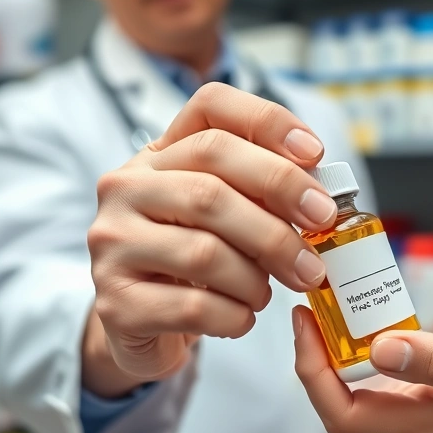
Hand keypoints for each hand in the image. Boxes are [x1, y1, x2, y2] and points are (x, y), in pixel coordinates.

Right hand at [83, 83, 337, 396]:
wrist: (141, 324)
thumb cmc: (192, 263)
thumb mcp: (225, 215)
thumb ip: (261, 195)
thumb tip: (319, 199)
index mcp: (157, 155)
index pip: (210, 108)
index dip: (268, 122)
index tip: (316, 156)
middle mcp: (125, 188)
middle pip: (212, 187)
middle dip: (277, 223)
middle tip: (316, 251)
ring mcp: (113, 244)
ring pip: (204, 252)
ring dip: (256, 279)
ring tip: (268, 294)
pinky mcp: (117, 303)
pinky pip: (193, 306)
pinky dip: (234, 316)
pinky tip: (242, 317)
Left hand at [293, 306, 432, 432]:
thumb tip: (380, 349)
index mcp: (411, 418)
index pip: (341, 414)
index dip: (313, 375)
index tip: (308, 326)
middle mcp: (395, 412)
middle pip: (332, 398)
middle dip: (311, 356)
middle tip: (308, 308)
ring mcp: (396, 396)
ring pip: (342, 380)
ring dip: (324, 345)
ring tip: (322, 302)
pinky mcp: (401, 377)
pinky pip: (360, 363)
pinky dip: (346, 337)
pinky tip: (348, 309)